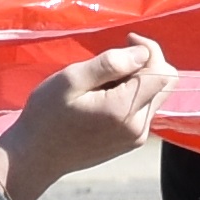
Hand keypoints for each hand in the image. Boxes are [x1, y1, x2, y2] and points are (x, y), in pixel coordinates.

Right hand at [0, 35, 171, 199]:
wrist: (35, 157)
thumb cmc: (47, 115)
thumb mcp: (71, 80)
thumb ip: (109, 64)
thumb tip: (143, 52)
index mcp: (125, 110)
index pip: (162, 72)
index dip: (149, 50)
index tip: (125, 41)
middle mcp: (138, 127)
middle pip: (164, 84)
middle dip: (144, 65)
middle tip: (110, 63)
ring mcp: (136, 138)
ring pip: (154, 96)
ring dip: (136, 81)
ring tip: (101, 84)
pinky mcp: (130, 142)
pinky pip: (143, 110)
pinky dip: (130, 97)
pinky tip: (103, 98)